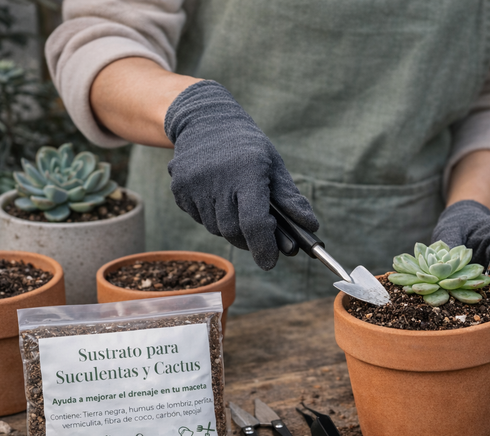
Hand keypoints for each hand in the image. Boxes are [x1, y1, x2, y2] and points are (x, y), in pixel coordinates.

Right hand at [164, 80, 318, 269]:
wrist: (204, 120)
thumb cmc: (247, 146)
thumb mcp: (274, 166)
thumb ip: (291, 199)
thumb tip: (311, 227)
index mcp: (247, 172)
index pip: (255, 222)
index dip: (264, 247)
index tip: (270, 262)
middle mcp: (217, 179)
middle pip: (234, 231)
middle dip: (250, 240)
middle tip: (261, 236)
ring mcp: (193, 184)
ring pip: (216, 228)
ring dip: (231, 228)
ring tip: (239, 208)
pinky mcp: (179, 189)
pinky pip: (199, 218)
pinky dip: (213, 217)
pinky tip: (218, 198)